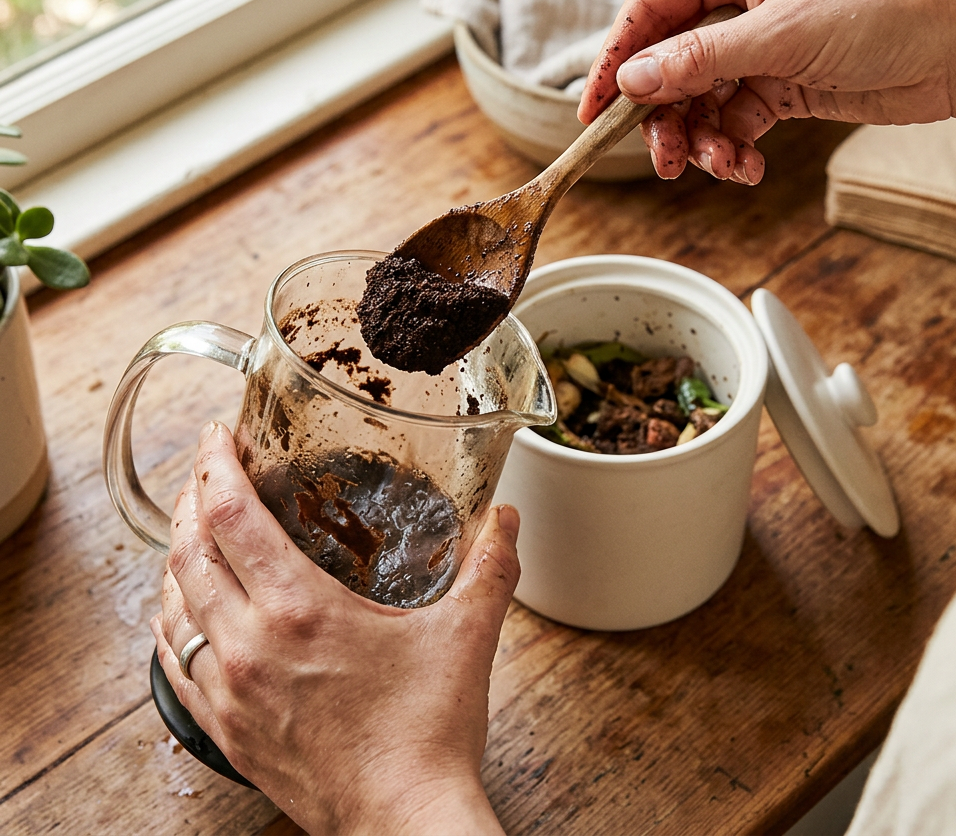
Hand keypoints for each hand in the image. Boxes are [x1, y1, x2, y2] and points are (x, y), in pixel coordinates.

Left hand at [153, 421, 514, 835]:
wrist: (403, 822)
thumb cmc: (429, 731)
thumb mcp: (468, 637)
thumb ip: (490, 567)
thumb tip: (508, 518)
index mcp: (299, 610)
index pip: (232, 517)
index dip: (217, 466)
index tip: (218, 435)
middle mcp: (250, 644)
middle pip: (191, 551)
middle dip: (192, 498)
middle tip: (207, 470)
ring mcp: (230, 691)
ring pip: (175, 606)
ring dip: (178, 556)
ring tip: (194, 528)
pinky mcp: (226, 731)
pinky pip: (175, 664)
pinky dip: (169, 623)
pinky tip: (176, 612)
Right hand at [579, 0, 955, 181]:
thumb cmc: (888, 4)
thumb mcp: (781, 33)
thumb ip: (698, 60)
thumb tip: (631, 80)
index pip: (648, 10)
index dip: (614, 63)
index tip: (590, 112)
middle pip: (667, 65)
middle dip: (664, 118)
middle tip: (666, 161)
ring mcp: (758, 42)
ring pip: (698, 101)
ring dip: (701, 141)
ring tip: (719, 167)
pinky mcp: (779, 82)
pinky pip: (734, 121)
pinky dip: (733, 149)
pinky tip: (746, 167)